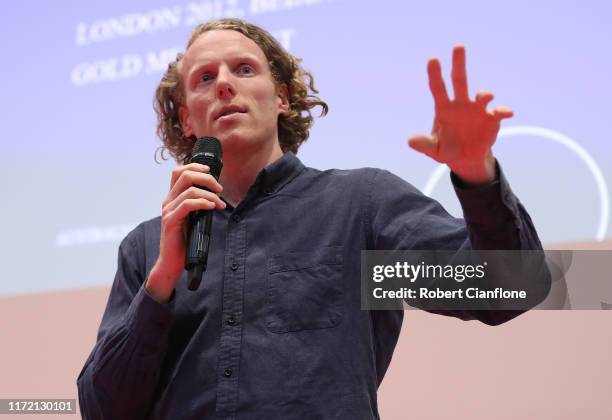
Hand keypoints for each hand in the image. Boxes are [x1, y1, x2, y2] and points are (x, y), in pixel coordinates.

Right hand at [146, 163, 225, 302]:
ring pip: (189, 189)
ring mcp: (168, 210)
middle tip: (220, 189)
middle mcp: (168, 201)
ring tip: (220, 204)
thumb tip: (216, 194)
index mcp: (172, 198)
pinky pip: (187, 204)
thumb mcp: (192, 218)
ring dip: (209, 194)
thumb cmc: (184, 240)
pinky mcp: (171, 221)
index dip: (195, 166)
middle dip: (206, 178)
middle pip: (185, 175)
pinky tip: (212, 207)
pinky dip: (202, 202)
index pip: (179, 171)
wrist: (172, 262)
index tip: (211, 171)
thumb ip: (198, 205)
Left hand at [408, 45, 512, 184]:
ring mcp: (478, 110)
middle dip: (459, 64)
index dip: (435, 74)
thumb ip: (424, 144)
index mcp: (444, 109)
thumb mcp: (434, 150)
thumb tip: (410, 141)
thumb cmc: (447, 149)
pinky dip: (503, 110)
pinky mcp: (492, 119)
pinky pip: (499, 112)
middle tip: (458, 46)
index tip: (432, 59)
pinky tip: (506, 113)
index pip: (438, 89)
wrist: (466, 158)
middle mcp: (461, 104)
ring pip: (481, 96)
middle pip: (460, 80)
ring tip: (486, 96)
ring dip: (484, 94)